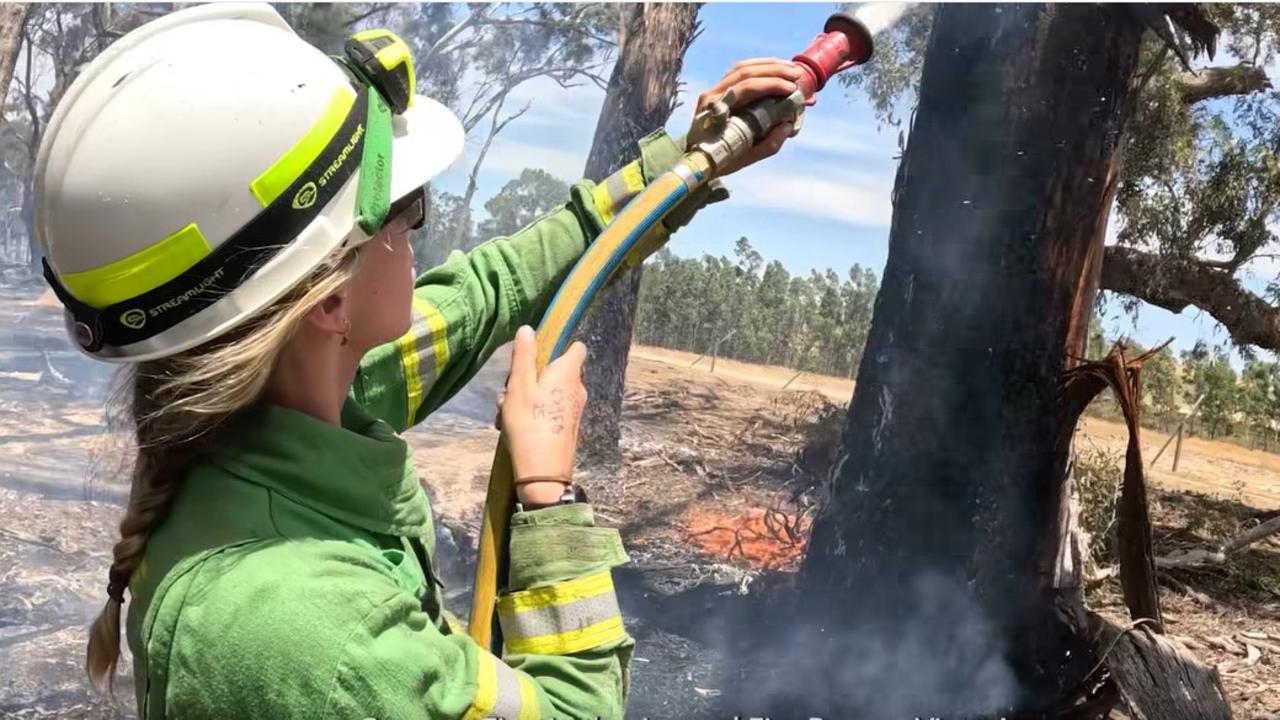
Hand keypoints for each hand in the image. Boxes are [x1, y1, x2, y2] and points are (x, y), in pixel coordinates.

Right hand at [499, 326, 587, 505]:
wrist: (543, 473)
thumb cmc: (530, 425)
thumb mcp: (519, 386)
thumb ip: (524, 356)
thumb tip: (529, 328)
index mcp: (569, 373)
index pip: (576, 347)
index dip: (557, 346)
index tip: (536, 354)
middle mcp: (577, 389)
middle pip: (553, 371)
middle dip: (529, 377)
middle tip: (510, 393)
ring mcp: (573, 409)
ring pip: (546, 393)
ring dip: (525, 399)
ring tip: (506, 415)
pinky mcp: (567, 426)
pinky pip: (548, 411)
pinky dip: (532, 415)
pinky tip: (513, 428)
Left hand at [695, 58, 804, 175]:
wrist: (696, 159)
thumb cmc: (721, 159)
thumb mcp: (746, 157)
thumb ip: (769, 143)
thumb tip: (788, 124)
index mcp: (715, 109)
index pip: (746, 88)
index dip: (770, 85)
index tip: (791, 90)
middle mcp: (712, 95)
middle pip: (745, 72)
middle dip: (774, 70)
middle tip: (797, 75)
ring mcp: (713, 89)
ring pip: (742, 67)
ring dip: (769, 65)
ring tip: (791, 69)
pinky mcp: (718, 88)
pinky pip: (739, 71)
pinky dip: (759, 66)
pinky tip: (775, 67)